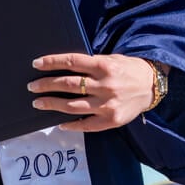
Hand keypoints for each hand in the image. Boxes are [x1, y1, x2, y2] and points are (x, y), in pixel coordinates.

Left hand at [28, 53, 158, 131]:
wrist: (152, 85)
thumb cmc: (127, 69)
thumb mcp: (110, 59)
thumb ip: (90, 64)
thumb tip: (62, 67)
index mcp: (103, 66)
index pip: (72, 62)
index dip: (52, 62)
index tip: (36, 64)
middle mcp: (104, 85)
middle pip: (68, 84)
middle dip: (46, 85)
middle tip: (32, 86)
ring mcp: (107, 104)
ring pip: (73, 106)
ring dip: (52, 104)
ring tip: (38, 103)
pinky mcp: (112, 120)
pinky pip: (86, 125)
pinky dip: (71, 124)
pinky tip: (59, 123)